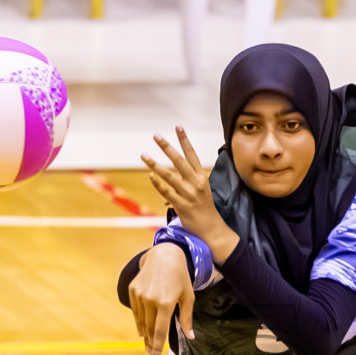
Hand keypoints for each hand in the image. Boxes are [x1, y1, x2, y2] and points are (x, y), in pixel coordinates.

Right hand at [129, 243, 194, 354]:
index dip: (156, 348)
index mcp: (166, 303)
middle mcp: (150, 299)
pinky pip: (135, 311)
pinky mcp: (133, 290)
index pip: (159, 332)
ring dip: (144, 334)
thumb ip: (187, 318)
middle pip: (149, 329)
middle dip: (150, 343)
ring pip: (140, 321)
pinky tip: (142, 330)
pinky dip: (139, 321)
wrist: (164, 255)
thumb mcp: (188, 297)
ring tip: (147, 344)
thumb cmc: (180, 277)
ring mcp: (139, 294)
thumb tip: (190, 337)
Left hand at [141, 128, 238, 261]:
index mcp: (201, 177)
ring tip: (143, 155)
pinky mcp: (181, 206)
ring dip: (154, 163)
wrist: (211, 229)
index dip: (184, 140)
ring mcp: (188, 195)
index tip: (178, 126)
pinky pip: (166, 192)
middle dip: (167, 146)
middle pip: (179, 160)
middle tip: (156, 135)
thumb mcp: (202, 189)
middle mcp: (195, 183)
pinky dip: (158, 184)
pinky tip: (150, 176)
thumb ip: (190, 178)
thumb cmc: (204, 208)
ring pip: (169, 175)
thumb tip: (174, 170)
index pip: (192, 154)